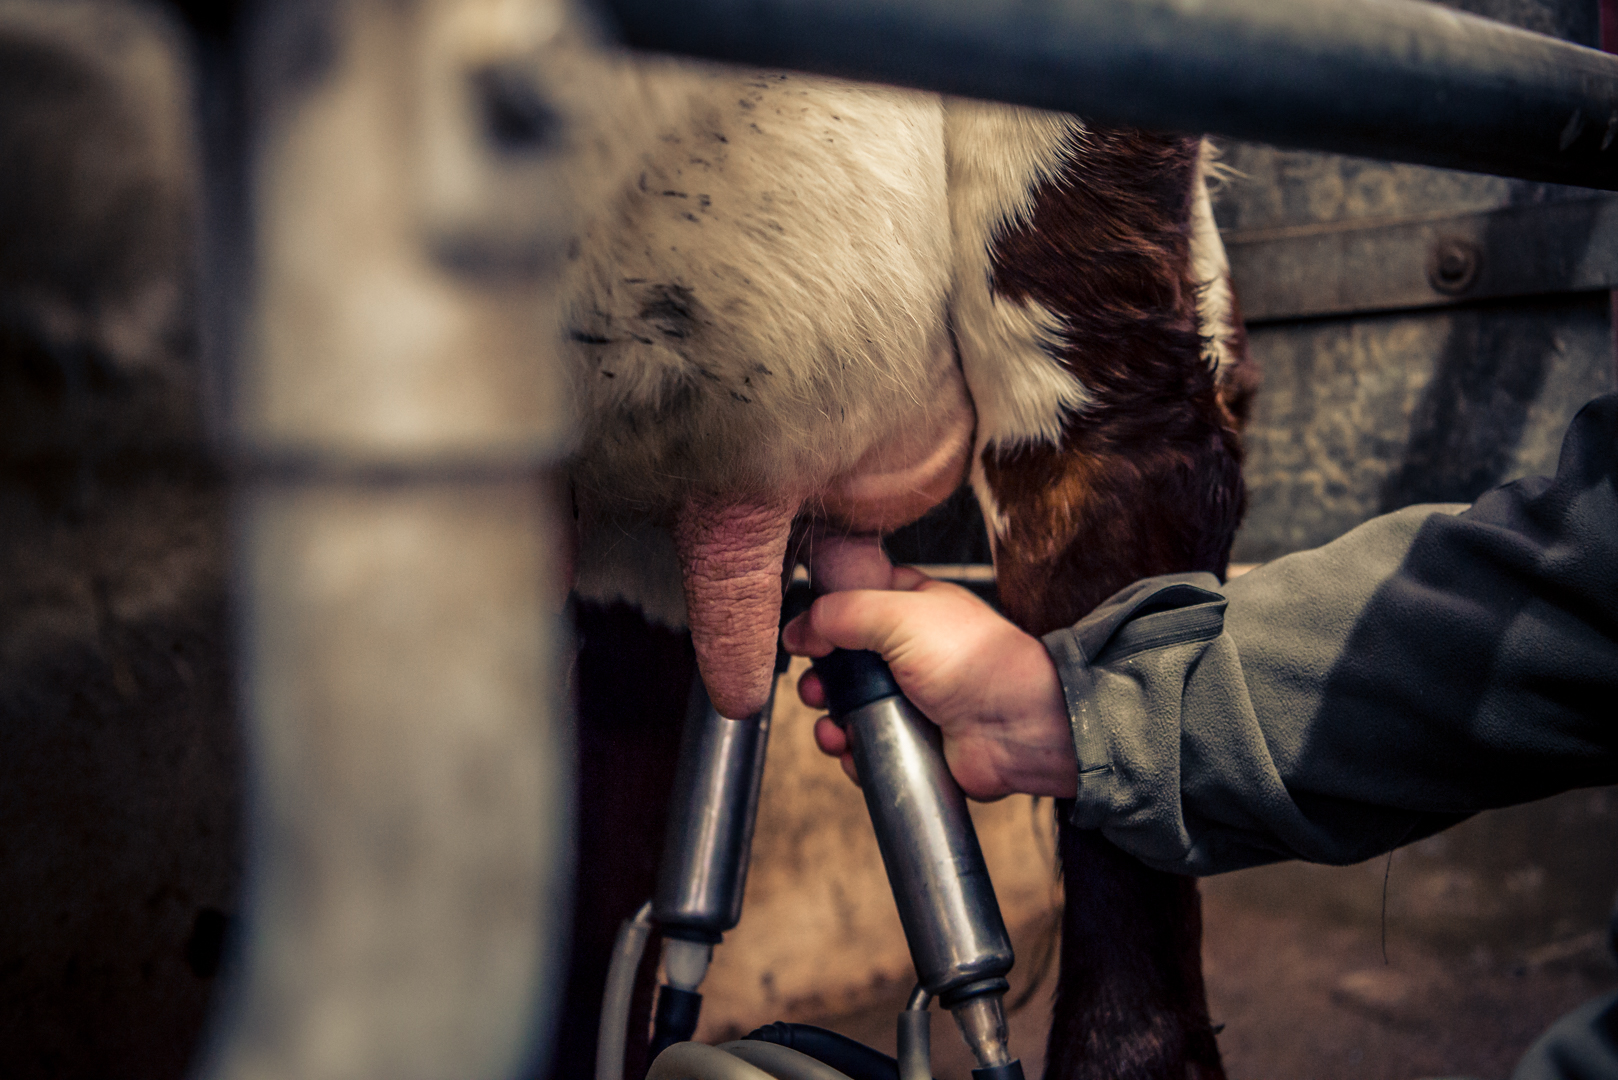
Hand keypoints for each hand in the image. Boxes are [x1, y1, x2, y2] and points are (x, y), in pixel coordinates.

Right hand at [780, 567, 1077, 800]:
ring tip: (832, 728)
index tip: (804, 637)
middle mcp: (908, 651)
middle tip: (816, 689)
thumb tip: (798, 628)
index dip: (824, 619)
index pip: (853, 602)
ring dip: (830, 720)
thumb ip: (841, 613)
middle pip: (843, 661)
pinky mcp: (912, 739)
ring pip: (849, 707)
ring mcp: (910, 697)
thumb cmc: (975, 660)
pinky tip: (850, 750)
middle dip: (821, 679)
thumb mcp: (900, 615)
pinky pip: (867, 746)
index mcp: (910, 607)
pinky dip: (851, 752)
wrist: (1019, 725)